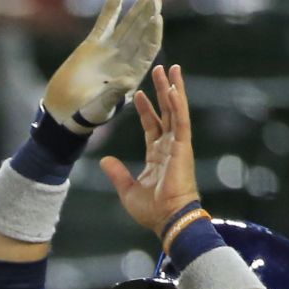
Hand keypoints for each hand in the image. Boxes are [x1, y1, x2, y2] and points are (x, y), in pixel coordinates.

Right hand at [43, 0, 162, 131]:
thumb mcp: (100, 108)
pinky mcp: (92, 46)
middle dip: (150, 14)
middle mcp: (125, 60)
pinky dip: (111, 9)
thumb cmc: (84, 115)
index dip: (153, 33)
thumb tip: (128, 82)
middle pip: (142, 32)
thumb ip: (114, 95)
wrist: (63, 113)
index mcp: (132, 74)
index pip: (148, 49)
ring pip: (127, 25)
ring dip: (137, 9)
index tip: (156, 17)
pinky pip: (104, 24)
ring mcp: (110, 51)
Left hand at [100, 64, 200, 236]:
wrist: (167, 219)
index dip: (145, 109)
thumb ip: (117, 173)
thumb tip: (105, 160)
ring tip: (172, 69)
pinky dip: (178, 105)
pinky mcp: (183, 147)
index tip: (138, 94)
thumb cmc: (152, 210)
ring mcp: (178, 146)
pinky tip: (174, 89)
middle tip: (161, 70)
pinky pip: (180, 121)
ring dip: (174, 89)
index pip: (152, 126)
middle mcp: (170, 147)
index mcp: (158, 156)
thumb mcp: (127, 189)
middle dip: (163, 90)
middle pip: (166, 112)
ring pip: (176, 111)